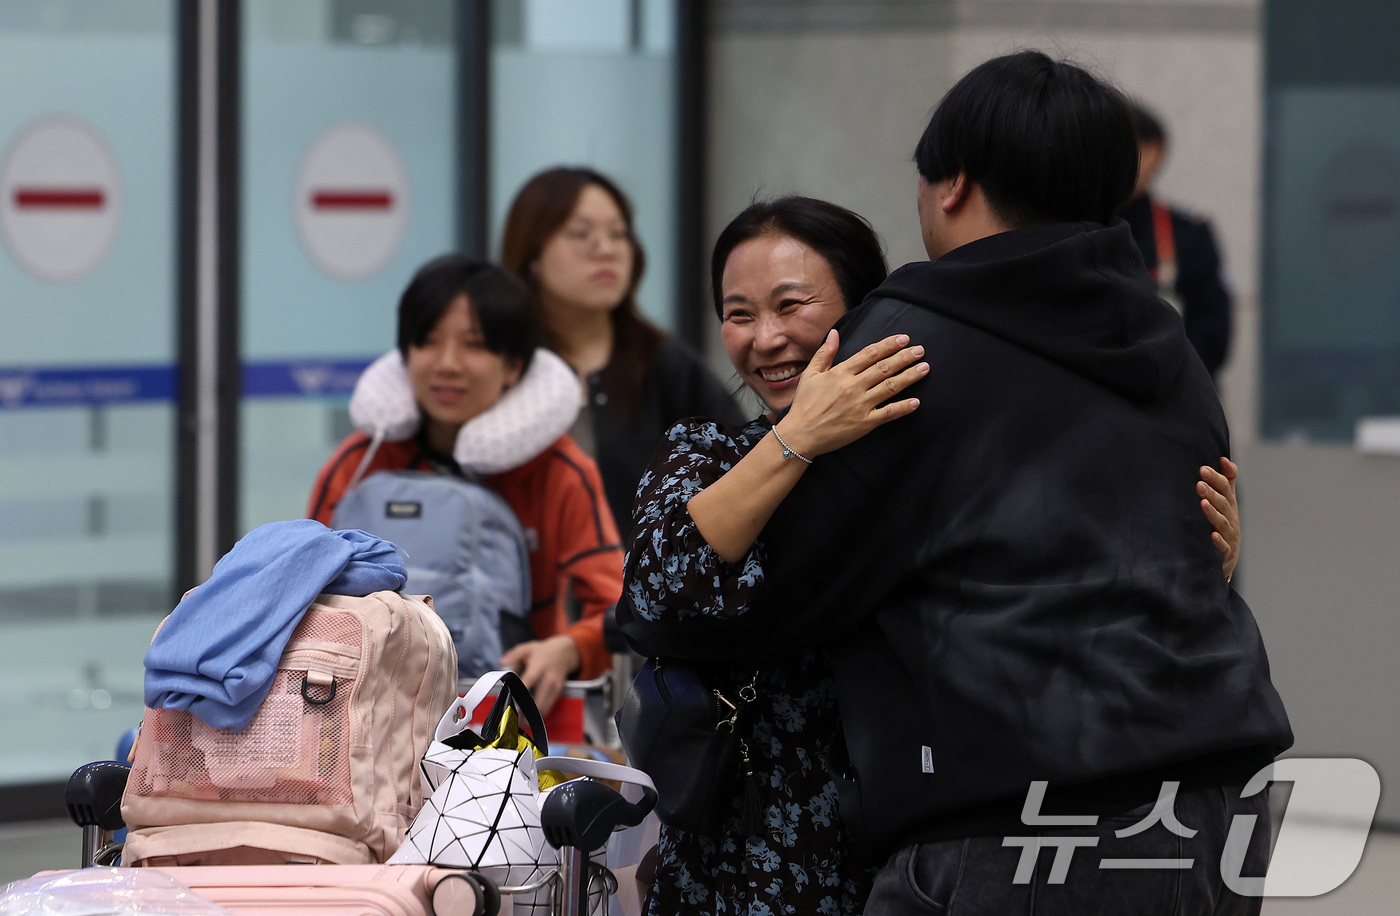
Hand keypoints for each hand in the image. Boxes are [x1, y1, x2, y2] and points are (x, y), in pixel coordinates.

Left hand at [499, 634, 578, 714]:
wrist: (565, 652)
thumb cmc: (543, 652)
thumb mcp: (527, 648)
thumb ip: (514, 655)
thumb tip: (502, 662)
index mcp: (538, 668)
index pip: (527, 684)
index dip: (518, 696)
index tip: (509, 705)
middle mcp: (548, 680)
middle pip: (536, 703)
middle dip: (524, 715)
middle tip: (512, 719)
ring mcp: (554, 688)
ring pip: (543, 710)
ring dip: (531, 718)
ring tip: (519, 721)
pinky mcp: (558, 693)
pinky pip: (548, 708)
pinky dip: (538, 714)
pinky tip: (528, 715)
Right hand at [777, 330, 927, 457]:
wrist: (801, 434)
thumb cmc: (804, 404)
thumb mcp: (810, 374)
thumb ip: (825, 353)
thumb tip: (835, 333)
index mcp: (841, 373)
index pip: (869, 354)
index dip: (888, 345)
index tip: (903, 339)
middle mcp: (853, 387)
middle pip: (884, 367)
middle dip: (904, 357)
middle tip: (921, 350)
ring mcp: (860, 405)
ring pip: (890, 387)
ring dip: (909, 376)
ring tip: (924, 368)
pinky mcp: (864, 423)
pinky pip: (888, 413)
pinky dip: (903, 407)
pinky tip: (916, 401)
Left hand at [1198, 456, 1239, 581]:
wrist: (1226, 559)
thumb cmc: (1223, 525)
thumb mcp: (1225, 503)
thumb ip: (1226, 482)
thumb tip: (1224, 459)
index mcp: (1229, 506)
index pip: (1226, 489)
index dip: (1217, 479)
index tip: (1203, 469)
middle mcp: (1231, 519)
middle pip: (1223, 504)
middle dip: (1212, 492)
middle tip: (1199, 482)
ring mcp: (1230, 536)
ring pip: (1222, 523)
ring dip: (1213, 513)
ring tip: (1202, 502)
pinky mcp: (1226, 553)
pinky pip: (1223, 547)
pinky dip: (1218, 541)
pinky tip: (1212, 535)